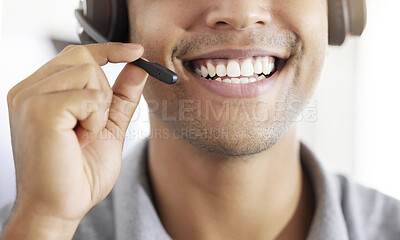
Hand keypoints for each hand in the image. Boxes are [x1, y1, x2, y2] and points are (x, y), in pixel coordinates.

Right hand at [2, 43, 147, 238]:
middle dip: (104, 90)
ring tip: (83, 135)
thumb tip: (138, 68)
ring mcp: (30, 97)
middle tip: (94, 123)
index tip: (136, 51)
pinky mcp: (39, 110)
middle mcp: (28, 89)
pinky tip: (80, 139)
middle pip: (84, 58)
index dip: (109, 50)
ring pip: (89, 74)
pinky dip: (96, 119)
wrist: (60, 208)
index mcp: (39, 91)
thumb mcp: (107, 127)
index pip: (76, 54)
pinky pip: (89, 96)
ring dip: (100, 108)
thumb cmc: (78, 172)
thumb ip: (121, 96)